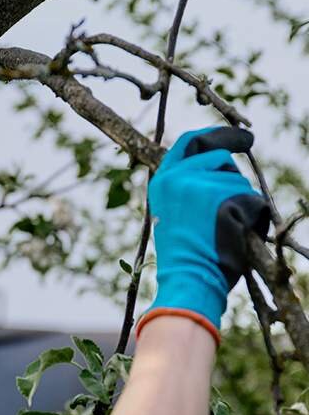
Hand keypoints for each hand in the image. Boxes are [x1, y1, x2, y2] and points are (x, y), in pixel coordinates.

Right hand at [137, 126, 269, 342]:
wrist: (188, 279)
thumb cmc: (185, 258)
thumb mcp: (174, 215)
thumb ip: (186, 189)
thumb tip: (218, 167)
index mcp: (161, 183)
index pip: (187, 144)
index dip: (212, 136)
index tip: (233, 137)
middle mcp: (176, 177)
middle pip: (217, 155)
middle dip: (234, 162)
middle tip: (249, 142)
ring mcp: (198, 184)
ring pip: (237, 180)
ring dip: (242, 200)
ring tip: (227, 229)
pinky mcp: (221, 195)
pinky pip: (252, 198)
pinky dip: (253, 216)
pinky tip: (237, 235)